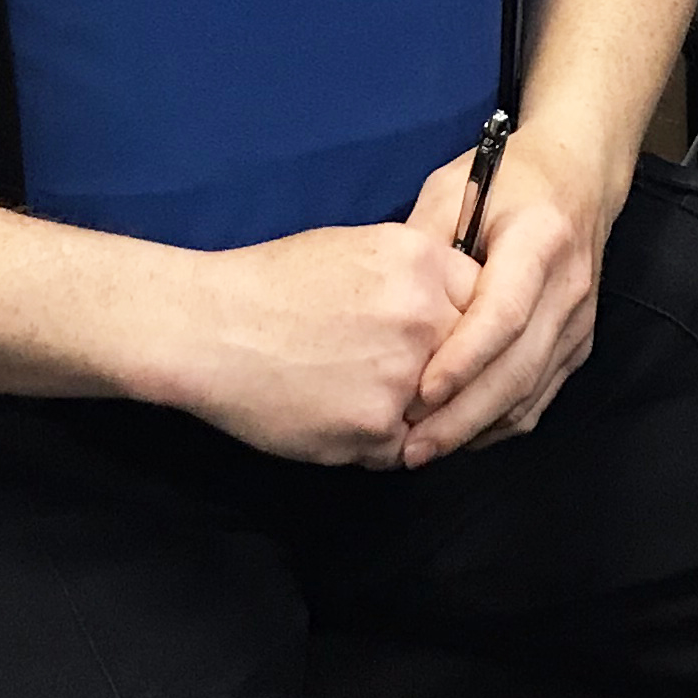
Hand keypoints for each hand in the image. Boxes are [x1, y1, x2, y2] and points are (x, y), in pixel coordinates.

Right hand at [168, 224, 477, 467]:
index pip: (488, 305)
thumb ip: (419, 278)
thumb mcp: (359, 249)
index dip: (466, 329)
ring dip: (418, 416)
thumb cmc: (273, 283)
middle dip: (447, 376)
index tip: (444, 342)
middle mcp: (425, 316)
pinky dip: (379, 443)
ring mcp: (404, 376)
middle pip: (473, 362)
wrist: (209, 326)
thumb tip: (459, 310)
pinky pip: (404, 448)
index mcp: (424, 262)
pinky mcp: (376, 427)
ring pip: (444, 411)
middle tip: (406, 380)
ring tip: (363, 397)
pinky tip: (339, 417)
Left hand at [398, 125, 621, 468]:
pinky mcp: (579, 341)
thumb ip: (424, 247)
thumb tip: (386, 309)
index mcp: (540, 240)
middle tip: (411, 449)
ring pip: (532, 392)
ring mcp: (580, 319)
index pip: (503, 314)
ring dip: (479, 429)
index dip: (462, 360)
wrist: (580, 170)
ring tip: (426, 451)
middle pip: (519, 368)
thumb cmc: (507, 175)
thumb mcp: (454, 189)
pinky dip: (501, 423)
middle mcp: (568, 286)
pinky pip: (541, 395)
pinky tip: (462, 435)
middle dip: (464, 417)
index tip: (420, 394)